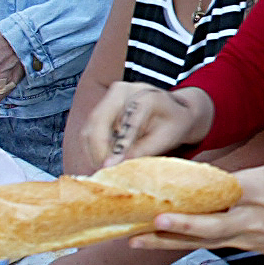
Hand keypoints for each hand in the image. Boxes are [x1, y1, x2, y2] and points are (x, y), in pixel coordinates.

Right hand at [84, 81, 212, 167]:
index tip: (109, 166)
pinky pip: (89, 133)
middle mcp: (120, 92)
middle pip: (97, 122)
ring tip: (104, 170)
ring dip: (93, 152)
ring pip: (89, 128)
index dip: (116, 146)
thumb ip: (142, 150)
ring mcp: (108, 100)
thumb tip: (117, 165)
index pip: (124, 122)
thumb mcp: (164, 139)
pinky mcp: (101, 111)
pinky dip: (93, 149)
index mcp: (142, 95)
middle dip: (98, 150)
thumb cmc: (174, 124)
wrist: (174, 111)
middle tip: (104, 172)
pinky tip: (103, 162)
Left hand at [130, 165, 263, 264]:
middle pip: (208, 225)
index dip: (194, 193)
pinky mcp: (243, 248)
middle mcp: (249, 218)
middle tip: (151, 223)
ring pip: (200, 240)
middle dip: (178, 226)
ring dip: (167, 241)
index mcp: (258, 192)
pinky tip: (160, 241)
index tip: (170, 191)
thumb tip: (207, 182)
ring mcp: (245, 238)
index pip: (220, 190)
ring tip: (135, 241)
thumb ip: (240, 178)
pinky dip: (183, 242)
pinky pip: (208, 244)